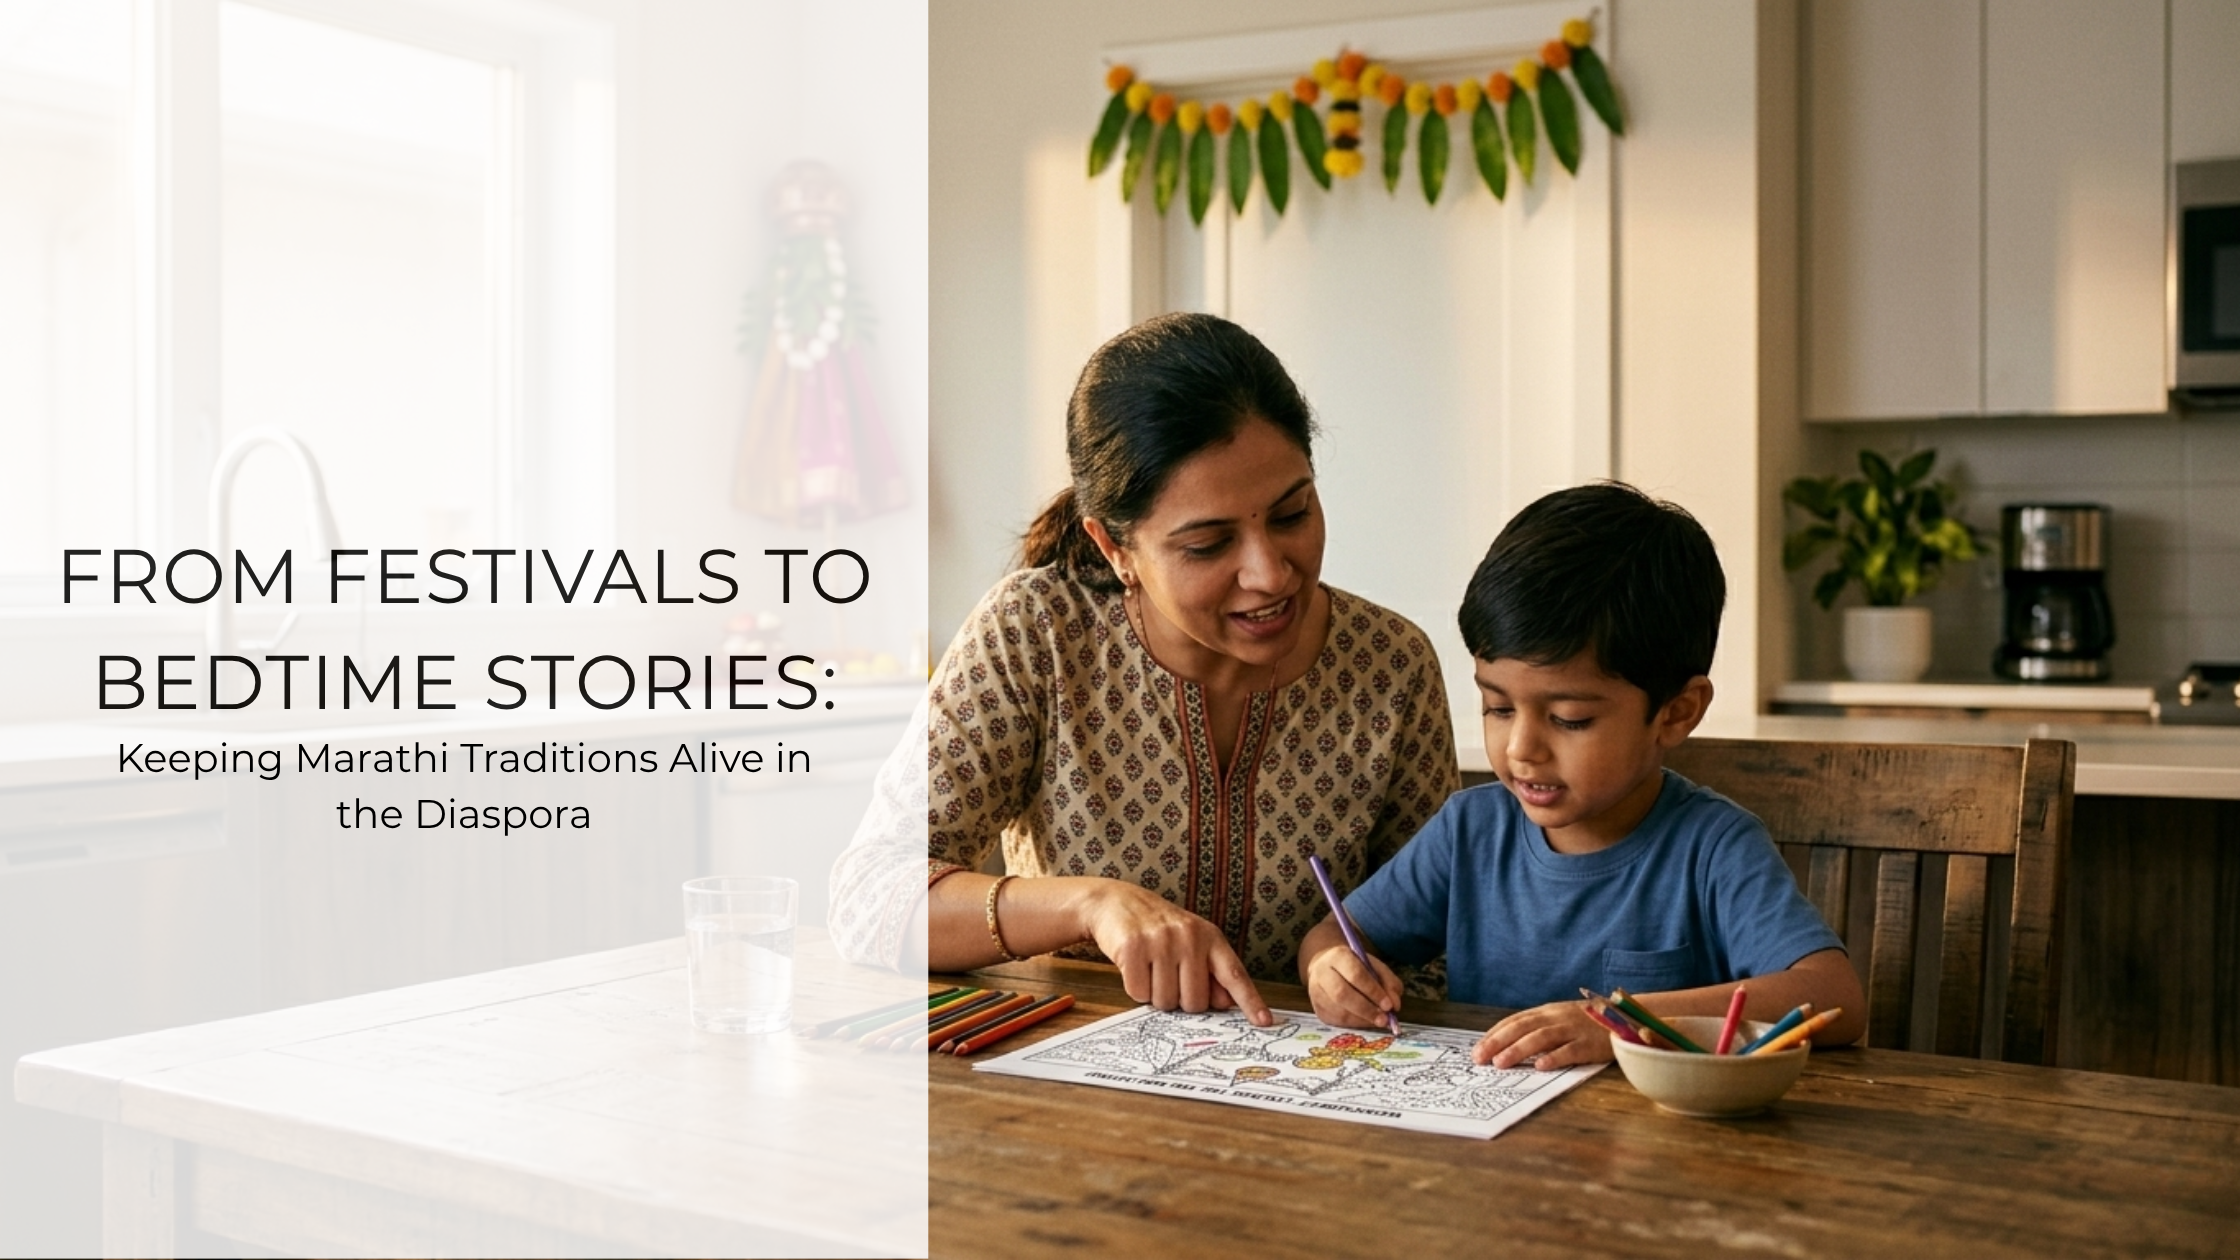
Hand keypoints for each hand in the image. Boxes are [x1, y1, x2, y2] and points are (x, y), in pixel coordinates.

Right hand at [1078, 882, 1271, 1025]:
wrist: (1117, 902)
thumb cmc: (1159, 929)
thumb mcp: (1191, 943)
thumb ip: (1210, 972)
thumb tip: (1225, 1002)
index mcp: (1210, 937)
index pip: (1234, 974)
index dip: (1250, 1000)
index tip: (1265, 1021)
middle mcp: (1189, 937)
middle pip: (1195, 1002)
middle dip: (1180, 1000)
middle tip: (1168, 976)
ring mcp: (1161, 941)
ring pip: (1165, 1001)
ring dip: (1155, 994)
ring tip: (1150, 968)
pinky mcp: (1133, 947)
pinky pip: (1139, 993)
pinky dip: (1135, 988)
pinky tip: (1134, 966)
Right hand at [1300, 921, 1402, 1030]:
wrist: (1327, 967)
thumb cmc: (1355, 966)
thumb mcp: (1375, 967)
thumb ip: (1389, 982)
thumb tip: (1395, 1005)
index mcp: (1338, 956)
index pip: (1355, 974)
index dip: (1373, 991)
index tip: (1389, 1005)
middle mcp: (1322, 973)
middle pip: (1342, 994)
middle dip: (1366, 1009)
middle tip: (1384, 1019)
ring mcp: (1316, 992)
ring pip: (1338, 1011)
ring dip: (1362, 1020)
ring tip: (1378, 1021)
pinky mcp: (1317, 1008)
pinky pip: (1336, 1021)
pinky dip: (1355, 1024)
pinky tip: (1366, 1021)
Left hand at [1473, 1001, 1612, 1069]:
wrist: (1626, 1016)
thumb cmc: (1589, 1022)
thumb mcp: (1561, 1019)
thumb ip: (1539, 1028)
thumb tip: (1508, 1045)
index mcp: (1547, 1012)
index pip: (1514, 1021)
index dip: (1494, 1034)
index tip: (1477, 1049)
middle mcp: (1557, 1017)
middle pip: (1522, 1027)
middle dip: (1497, 1042)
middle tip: (1479, 1058)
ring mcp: (1573, 1029)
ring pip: (1541, 1037)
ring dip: (1518, 1050)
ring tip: (1500, 1063)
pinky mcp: (1590, 1043)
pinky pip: (1571, 1050)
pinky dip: (1554, 1057)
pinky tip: (1540, 1066)